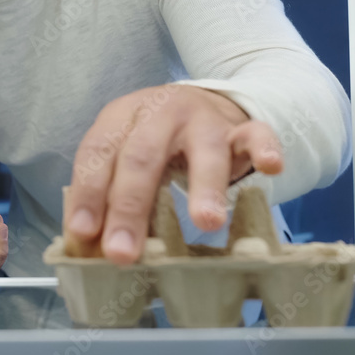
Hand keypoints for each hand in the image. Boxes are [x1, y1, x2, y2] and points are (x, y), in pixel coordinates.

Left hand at [65, 84, 283, 263]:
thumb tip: (87, 247)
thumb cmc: (153, 142)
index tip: (83, 234)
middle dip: (130, 207)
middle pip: (142, 157)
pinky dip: (265, 149)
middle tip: (123, 251)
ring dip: (205, 186)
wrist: (204, 102)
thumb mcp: (123, 157)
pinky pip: (257, 135)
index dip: (89, 193)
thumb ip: (108, 194)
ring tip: (205, 222)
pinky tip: (271, 168)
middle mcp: (160, 112)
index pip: (99, 153)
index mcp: (122, 117)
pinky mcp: (242, 127)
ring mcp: (204, 118)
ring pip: (204, 150)